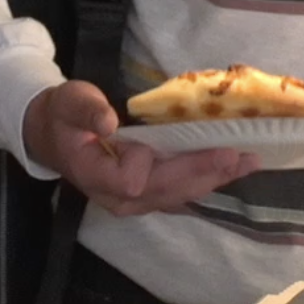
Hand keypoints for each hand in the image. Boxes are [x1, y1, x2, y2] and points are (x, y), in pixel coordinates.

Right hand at [22, 81, 256, 217]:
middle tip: (238, 156)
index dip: (146, 163)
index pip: (132, 180)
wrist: (55, 134)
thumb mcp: (69, 102)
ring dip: (214, 178)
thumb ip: (87, 111)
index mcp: (96, 176)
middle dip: (203, 172)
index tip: (148, 142)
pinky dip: (208, 179)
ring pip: (179, 195)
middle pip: (167, 191)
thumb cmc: (64, 115)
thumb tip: (108, 122)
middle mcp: (118, 198)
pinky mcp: (149, 195)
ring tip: (247, 163)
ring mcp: (135, 201)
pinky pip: (181, 192)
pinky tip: (234, 170)